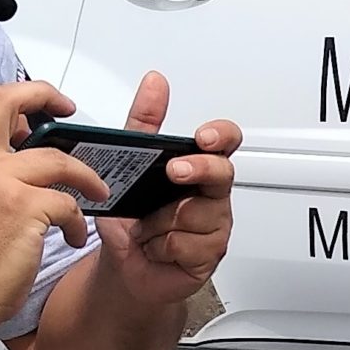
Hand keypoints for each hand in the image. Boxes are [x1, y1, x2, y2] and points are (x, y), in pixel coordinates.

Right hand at [0, 81, 110, 338]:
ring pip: (56, 158)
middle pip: (6, 100)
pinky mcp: (22, 207)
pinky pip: (67, 202)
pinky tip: (75, 237)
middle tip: (68, 108)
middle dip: (43, 94)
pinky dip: (78, 221)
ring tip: (95, 193)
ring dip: (84, 176)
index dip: (12, 102)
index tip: (35, 115)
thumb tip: (21, 144)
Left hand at [87, 71, 239, 306]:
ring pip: (195, 213)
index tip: (203, 136)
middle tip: (174, 173)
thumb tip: (154, 83)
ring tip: (148, 228)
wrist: (123, 266)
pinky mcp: (209, 255)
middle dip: (197, 170)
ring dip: (160, 221)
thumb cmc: (131, 218)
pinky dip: (160, 246)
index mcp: (199, 167)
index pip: (226, 141)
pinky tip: (155, 248)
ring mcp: (214, 225)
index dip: (221, 135)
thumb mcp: (127, 167)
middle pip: (221, 173)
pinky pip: (186, 244)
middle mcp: (211, 195)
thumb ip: (142, 126)